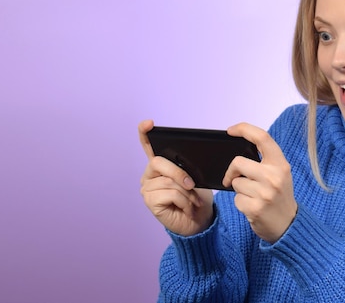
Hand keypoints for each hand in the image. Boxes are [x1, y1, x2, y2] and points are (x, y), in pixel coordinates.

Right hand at [138, 120, 213, 235]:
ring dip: (187, 192)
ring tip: (192, 201)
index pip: (148, 145)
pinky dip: (184, 201)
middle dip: (179, 173)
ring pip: (168, 180)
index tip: (149, 123)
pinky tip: (186, 208)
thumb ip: (186, 167)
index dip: (145, 133)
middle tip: (192, 184)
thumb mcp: (195, 177)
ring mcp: (147, 188)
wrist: (200, 221)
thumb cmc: (196, 197)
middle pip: (159, 162)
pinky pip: (169, 193)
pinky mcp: (150, 201)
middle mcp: (150, 174)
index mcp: (160, 164)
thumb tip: (187, 164)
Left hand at [222, 123, 297, 242]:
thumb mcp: (279, 174)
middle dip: (232, 171)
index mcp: (280, 164)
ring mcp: (265, 193)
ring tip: (253, 196)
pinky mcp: (255, 208)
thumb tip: (239, 147)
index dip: (244, 129)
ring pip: (235, 182)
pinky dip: (240, 203)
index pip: (262, 137)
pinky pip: (236, 199)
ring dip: (239, 190)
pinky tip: (252, 207)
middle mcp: (274, 176)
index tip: (230, 130)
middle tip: (234, 178)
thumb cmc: (279, 196)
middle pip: (238, 162)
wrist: (289, 225)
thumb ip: (265, 161)